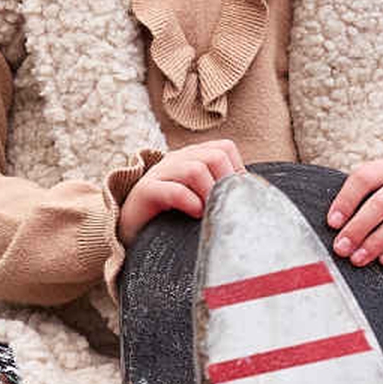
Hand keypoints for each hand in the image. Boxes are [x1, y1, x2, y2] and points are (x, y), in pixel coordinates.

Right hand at [116, 138, 244, 242]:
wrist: (130, 234)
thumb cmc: (171, 219)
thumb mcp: (200, 202)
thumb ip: (220, 193)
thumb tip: (252, 196)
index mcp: (191, 158)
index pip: (225, 148)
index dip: (236, 172)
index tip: (234, 198)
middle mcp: (176, 160)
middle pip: (214, 155)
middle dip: (225, 183)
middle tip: (224, 207)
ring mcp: (159, 174)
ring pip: (196, 168)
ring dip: (209, 193)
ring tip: (210, 213)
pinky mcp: (145, 192)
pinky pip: (172, 189)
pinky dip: (190, 202)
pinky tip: (195, 215)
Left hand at [328, 155, 382, 266]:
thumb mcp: (373, 196)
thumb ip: (354, 206)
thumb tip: (331, 230)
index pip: (364, 177)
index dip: (346, 201)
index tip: (332, 224)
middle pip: (381, 202)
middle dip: (358, 228)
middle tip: (341, 249)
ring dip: (375, 242)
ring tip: (358, 259)